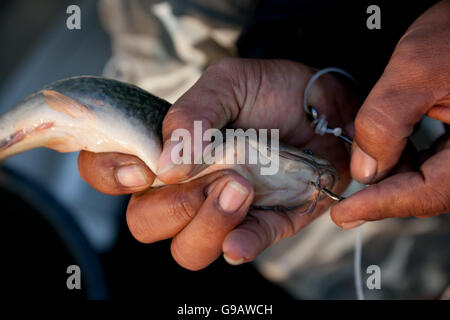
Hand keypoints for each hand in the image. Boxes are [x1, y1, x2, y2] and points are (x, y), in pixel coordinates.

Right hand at [78, 58, 358, 269]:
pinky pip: (241, 248)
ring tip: (241, 187)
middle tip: (209, 177)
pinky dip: (239, 245)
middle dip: (170, 208)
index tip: (141, 169)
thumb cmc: (270, 90)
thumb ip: (192, 114)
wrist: (326, 106)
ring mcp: (221, 211)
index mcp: (165, 151)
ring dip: (206, 225)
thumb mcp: (228, 83)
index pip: (110, 173)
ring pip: (187, 250)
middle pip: (146, 222)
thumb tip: (165, 164)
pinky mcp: (262, 224)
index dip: (110, 176)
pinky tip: (243, 237)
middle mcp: (185, 188)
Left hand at [331, 0, 449, 228]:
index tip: (343, 216)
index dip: (380, 206)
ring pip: (430, 178)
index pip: (426, 193)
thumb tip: (364, 169)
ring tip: (361, 175)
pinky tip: (385, 154)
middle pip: (429, 190)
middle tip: (346, 203)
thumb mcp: (416, 71)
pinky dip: (406, 160)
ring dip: (392, 177)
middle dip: (384, 194)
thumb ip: (384, 122)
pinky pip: (436, 160)